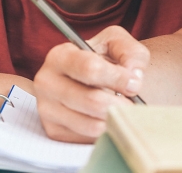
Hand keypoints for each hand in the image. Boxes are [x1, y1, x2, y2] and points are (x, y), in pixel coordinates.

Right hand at [34, 26, 149, 141]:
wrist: (93, 80)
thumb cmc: (105, 59)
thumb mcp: (118, 43)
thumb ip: (130, 52)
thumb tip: (133, 76)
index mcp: (59, 56)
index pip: (90, 69)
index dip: (118, 78)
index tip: (135, 84)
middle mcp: (46, 83)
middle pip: (92, 101)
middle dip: (120, 103)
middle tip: (133, 103)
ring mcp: (47, 109)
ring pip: (92, 124)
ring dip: (115, 119)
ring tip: (122, 110)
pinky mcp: (54, 131)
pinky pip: (88, 138)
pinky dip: (105, 131)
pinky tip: (108, 119)